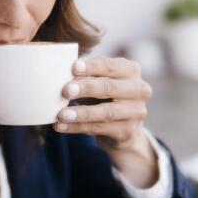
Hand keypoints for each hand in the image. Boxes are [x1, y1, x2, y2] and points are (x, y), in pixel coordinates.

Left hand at [54, 56, 157, 187]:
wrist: (122, 128)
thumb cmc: (104, 96)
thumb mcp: (98, 81)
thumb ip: (85, 75)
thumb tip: (58, 71)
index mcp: (130, 70)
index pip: (109, 65)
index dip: (91, 66)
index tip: (73, 67)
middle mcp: (139, 89)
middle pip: (109, 87)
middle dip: (86, 88)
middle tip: (65, 91)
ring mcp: (136, 112)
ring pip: (106, 112)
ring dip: (81, 113)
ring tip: (61, 114)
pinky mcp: (128, 131)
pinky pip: (100, 129)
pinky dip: (77, 127)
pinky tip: (61, 126)